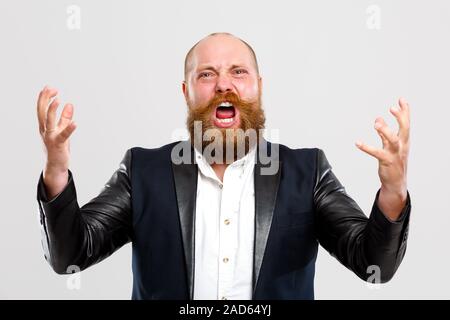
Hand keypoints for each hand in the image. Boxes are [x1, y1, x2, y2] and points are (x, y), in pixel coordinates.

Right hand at [37, 86, 76, 197]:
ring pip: (49, 121)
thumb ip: (65, 118)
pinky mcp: (59, 144)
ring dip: (52, 110)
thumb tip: (70, 104)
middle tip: (50, 88)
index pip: (42, 109)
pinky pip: (64, 135)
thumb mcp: (62, 130)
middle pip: (42, 112)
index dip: (45, 97)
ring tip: (58, 99)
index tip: (50, 87)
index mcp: (45, 126)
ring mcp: (50, 137)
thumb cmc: (58, 147)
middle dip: (45, 99)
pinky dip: (69, 129)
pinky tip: (75, 122)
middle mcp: (45, 130)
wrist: (56, 165)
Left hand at [355, 98, 409, 219]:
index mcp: (404, 141)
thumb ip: (384, 132)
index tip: (401, 99)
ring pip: (392, 140)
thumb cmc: (394, 162)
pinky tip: (358, 142)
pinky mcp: (386, 161)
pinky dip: (367, 147)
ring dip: (385, 131)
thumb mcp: (390, 145)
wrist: (396, 182)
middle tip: (392, 108)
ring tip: (376, 122)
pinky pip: (376, 153)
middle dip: (400, 118)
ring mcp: (395, 154)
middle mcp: (401, 146)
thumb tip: (378, 119)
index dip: (405, 111)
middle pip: (404, 129)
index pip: (406, 123)